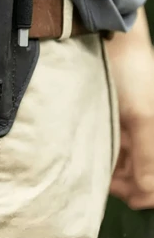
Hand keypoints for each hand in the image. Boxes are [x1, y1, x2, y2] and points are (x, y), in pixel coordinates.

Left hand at [105, 7, 153, 208]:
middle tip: (102, 180)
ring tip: (94, 167)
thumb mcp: (142, 116)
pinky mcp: (115, 121)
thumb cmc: (134, 75)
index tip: (125, 194)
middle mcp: (148, 136)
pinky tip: (90, 153)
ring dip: (111, 171)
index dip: (144, 193)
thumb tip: (147, 192)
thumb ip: (147, 155)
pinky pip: (111, 147)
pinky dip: (104, 154)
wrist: (112, 43)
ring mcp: (131, 130)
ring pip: (124, 165)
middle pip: (139, 176)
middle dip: (124, 183)